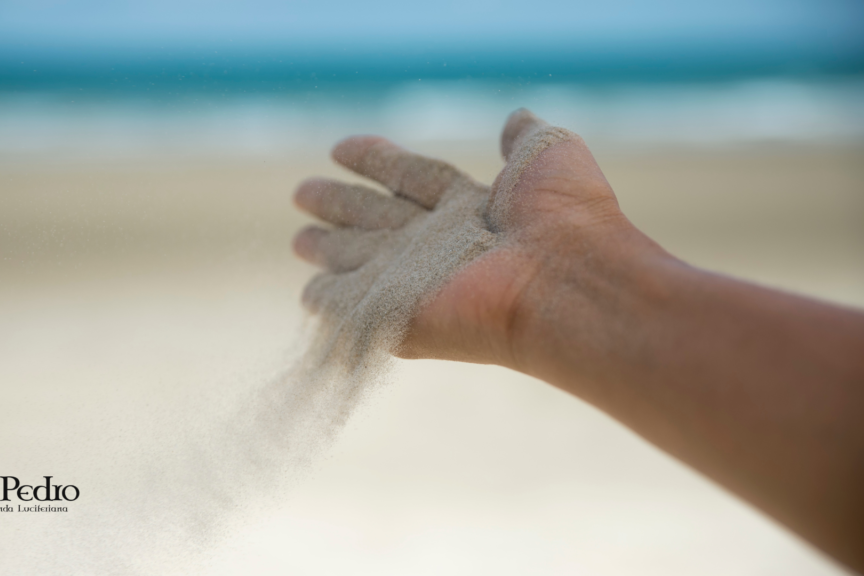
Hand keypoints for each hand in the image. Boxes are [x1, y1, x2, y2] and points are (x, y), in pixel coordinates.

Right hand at [292, 109, 663, 370]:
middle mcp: (440, 243)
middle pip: (378, 218)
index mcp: (469, 206)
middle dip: (340, 204)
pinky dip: (331, 302)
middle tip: (302, 193)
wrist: (563, 281)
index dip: (376, 161)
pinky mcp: (401, 318)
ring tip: (300, 241)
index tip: (340, 147)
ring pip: (361, 259)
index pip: (411, 177)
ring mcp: (419, 282)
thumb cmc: (564, 216)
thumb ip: (524, 137)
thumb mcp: (547, 153)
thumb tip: (515, 117)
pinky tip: (311, 295)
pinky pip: (354, 309)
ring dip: (329, 249)